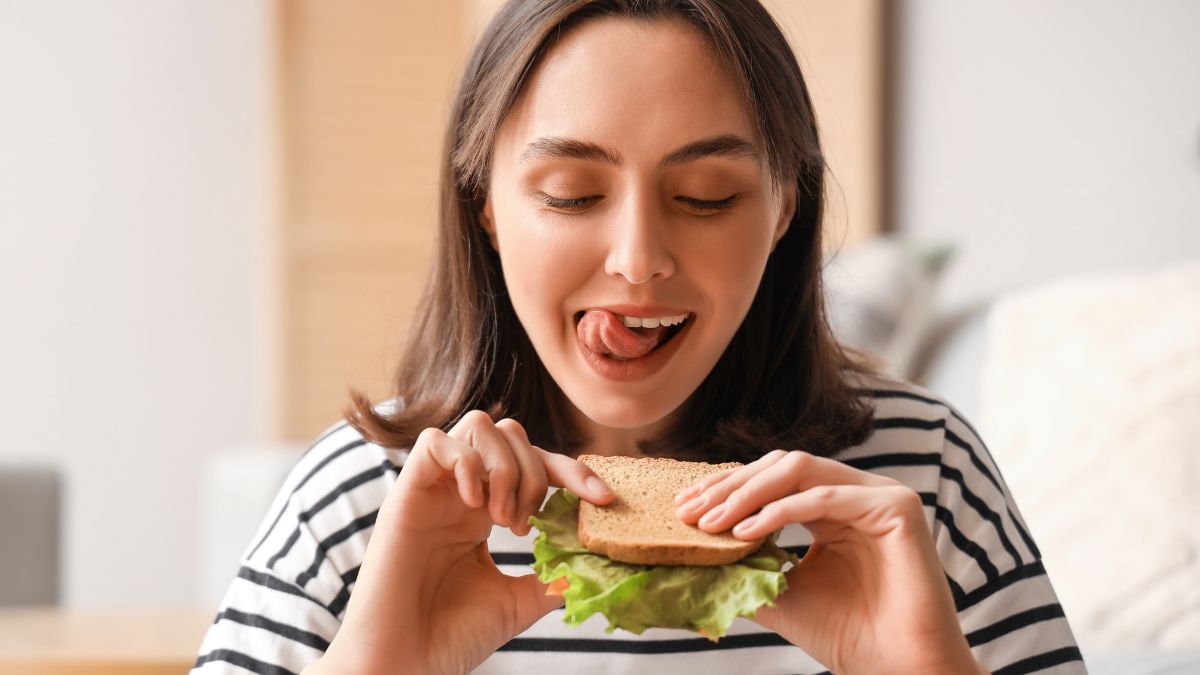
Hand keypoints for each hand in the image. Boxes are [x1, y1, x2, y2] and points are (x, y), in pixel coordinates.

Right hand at [310, 411, 613, 674]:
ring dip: (503, 466)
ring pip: (479, 426)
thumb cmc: (450, 636)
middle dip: (534, 471)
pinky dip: (464, 462)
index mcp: (487, 512)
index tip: (603, 499)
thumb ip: (549, 577)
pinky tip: (472, 504)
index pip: (537, 465)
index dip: (574, 473)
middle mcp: (462, 493)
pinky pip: (434, 442)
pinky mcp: (405, 493)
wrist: (404, 661)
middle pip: (511, 433)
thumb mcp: (515, 602)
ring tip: (499, 518)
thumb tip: (590, 564)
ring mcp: (434, 489)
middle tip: (525, 525)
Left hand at [675, 450, 982, 674]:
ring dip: (748, 493)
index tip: (684, 508)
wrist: (897, 670)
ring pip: (800, 470)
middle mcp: (857, 492)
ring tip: (712, 521)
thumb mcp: (780, 592)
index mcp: (833, 506)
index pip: (773, 478)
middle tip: (690, 511)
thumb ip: (745, 565)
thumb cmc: (846, 636)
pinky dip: (781, 510)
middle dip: (730, 485)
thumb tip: (690, 553)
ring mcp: (880, 494)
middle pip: (782, 465)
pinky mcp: (897, 506)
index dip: (726, 487)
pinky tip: (746, 531)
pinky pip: (825, 496)